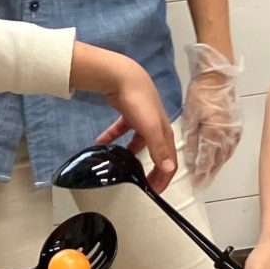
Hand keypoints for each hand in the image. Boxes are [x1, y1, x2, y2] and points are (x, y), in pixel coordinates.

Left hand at [92, 60, 177, 193]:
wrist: (124, 77)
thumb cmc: (140, 102)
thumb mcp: (150, 128)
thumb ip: (158, 149)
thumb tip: (169, 170)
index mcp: (164, 132)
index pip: (169, 160)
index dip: (164, 177)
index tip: (154, 191)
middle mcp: (156, 127)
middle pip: (157, 153)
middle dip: (151, 169)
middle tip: (141, 184)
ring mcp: (142, 119)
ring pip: (138, 142)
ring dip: (131, 155)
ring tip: (122, 167)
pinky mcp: (128, 113)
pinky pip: (120, 130)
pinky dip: (111, 138)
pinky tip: (100, 144)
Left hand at [182, 44, 243, 188]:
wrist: (217, 78)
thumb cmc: (202, 93)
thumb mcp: (191, 118)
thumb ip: (192, 140)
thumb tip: (191, 158)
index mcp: (214, 133)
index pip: (207, 160)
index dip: (201, 173)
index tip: (196, 182)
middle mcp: (226, 134)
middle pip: (217, 160)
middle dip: (209, 173)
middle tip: (201, 183)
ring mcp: (233, 129)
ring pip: (224, 154)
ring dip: (216, 165)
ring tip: (208, 174)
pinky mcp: (235, 125)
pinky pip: (230, 145)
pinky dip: (223, 154)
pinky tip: (218, 158)